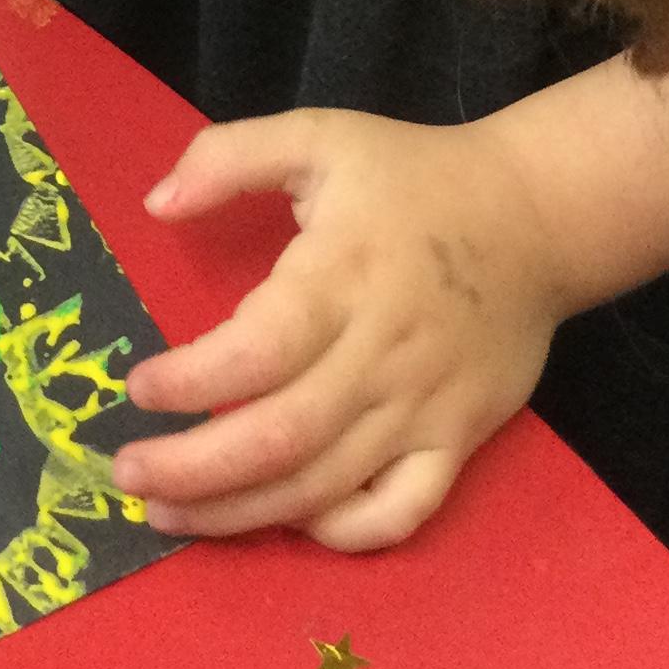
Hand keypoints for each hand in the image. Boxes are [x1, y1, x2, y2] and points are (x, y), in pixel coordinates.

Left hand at [114, 109, 570, 552]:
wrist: (539, 215)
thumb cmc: (416, 178)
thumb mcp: (320, 135)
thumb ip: (230, 156)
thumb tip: (156, 204)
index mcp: (342, 275)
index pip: (258, 350)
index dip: (191, 381)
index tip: (138, 388)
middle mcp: (381, 352)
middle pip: (281, 436)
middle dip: (194, 470)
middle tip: (128, 476)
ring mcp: (424, 405)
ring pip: (326, 485)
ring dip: (242, 513)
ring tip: (172, 515)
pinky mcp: (460, 439)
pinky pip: (402, 510)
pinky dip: (344, 533)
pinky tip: (289, 522)